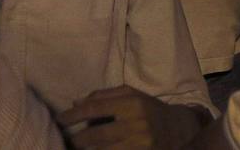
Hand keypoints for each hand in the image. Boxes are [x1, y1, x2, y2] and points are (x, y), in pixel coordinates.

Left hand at [58, 86, 205, 149]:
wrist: (179, 131)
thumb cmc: (150, 109)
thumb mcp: (132, 95)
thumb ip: (104, 96)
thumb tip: (76, 103)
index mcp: (132, 104)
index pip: (94, 108)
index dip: (73, 115)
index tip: (60, 119)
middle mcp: (136, 125)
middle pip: (96, 135)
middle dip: (78, 139)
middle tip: (69, 139)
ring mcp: (139, 145)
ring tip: (80, 147)